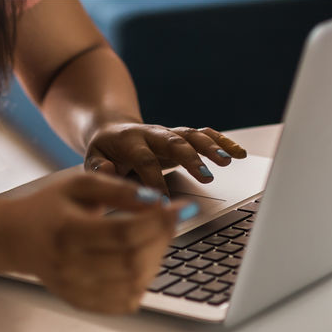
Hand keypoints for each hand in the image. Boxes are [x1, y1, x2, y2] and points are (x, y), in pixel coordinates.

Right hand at [0, 170, 192, 313]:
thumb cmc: (49, 206)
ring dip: (156, 261)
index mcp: (67, 229)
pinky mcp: (79, 301)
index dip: (160, 222)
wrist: (14, 237)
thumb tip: (157, 201)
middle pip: (132, 261)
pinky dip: (142, 284)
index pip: (124, 232)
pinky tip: (143, 262)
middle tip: (172, 220)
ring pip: (132, 285)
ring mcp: (73, 287)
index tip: (183, 207)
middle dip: (163, 239)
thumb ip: (118, 189)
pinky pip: (122, 303)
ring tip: (156, 238)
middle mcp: (68, 264)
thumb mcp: (80, 183)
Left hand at [84, 123, 247, 195]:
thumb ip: (99, 168)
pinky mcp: (181, 136)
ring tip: (227, 162)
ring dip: (211, 147)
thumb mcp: (92, 159)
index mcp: (130, 141)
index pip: (145, 160)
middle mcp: (153, 134)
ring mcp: (169, 134)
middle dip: (191, 159)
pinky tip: (238, 153)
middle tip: (207, 177)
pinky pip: (203, 135)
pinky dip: (221, 141)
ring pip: (192, 136)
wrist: (112, 129)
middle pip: (174, 142)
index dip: (154, 180)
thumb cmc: (104, 151)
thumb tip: (109, 171)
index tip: (163, 203)